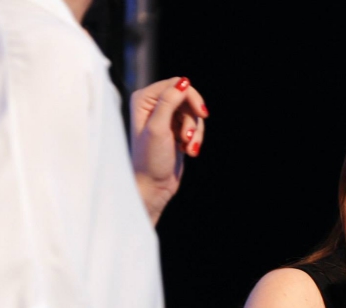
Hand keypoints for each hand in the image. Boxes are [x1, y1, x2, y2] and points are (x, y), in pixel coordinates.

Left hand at [130, 76, 208, 224]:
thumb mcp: (159, 128)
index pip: (176, 85)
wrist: (153, 186)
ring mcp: (165, 118)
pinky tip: (188, 151)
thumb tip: (184, 82)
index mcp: (144, 99)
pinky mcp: (175, 131)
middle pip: (188, 98)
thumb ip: (169, 102)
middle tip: (190, 137)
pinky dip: (195, 139)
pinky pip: (194, 126)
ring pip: (193, 114)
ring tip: (187, 148)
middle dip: (193, 119)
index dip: (191, 97)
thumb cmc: (150, 159)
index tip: (202, 114)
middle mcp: (153, 105)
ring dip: (195, 132)